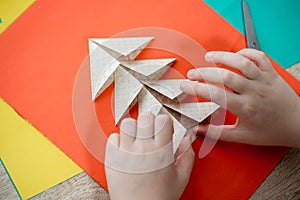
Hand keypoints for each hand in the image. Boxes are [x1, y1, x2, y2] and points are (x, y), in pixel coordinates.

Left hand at [105, 113, 194, 199]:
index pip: (162, 120)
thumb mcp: (181, 179)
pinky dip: (118, 140)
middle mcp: (143, 149)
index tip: (164, 128)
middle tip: (151, 131)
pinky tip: (125, 148)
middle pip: (145, 117)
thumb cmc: (158, 198)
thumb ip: (187, 156)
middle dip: (150, 121)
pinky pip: (112, 138)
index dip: (165, 122)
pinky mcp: (112, 159)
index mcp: (161, 152)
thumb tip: (188, 140)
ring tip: (137, 138)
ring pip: (127, 124)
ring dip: (134, 128)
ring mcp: (125, 153)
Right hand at [180, 48, 299, 147]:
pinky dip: (246, 52)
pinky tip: (235, 55)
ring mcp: (263, 80)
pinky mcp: (271, 73)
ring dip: (223, 57)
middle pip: (224, 76)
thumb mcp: (243, 136)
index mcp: (245, 108)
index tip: (186, 85)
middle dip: (204, 72)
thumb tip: (198, 131)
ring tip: (209, 56)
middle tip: (192, 73)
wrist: (297, 125)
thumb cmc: (271, 131)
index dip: (197, 88)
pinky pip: (259, 57)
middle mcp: (254, 91)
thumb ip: (218, 133)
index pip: (216, 94)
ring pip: (241, 62)